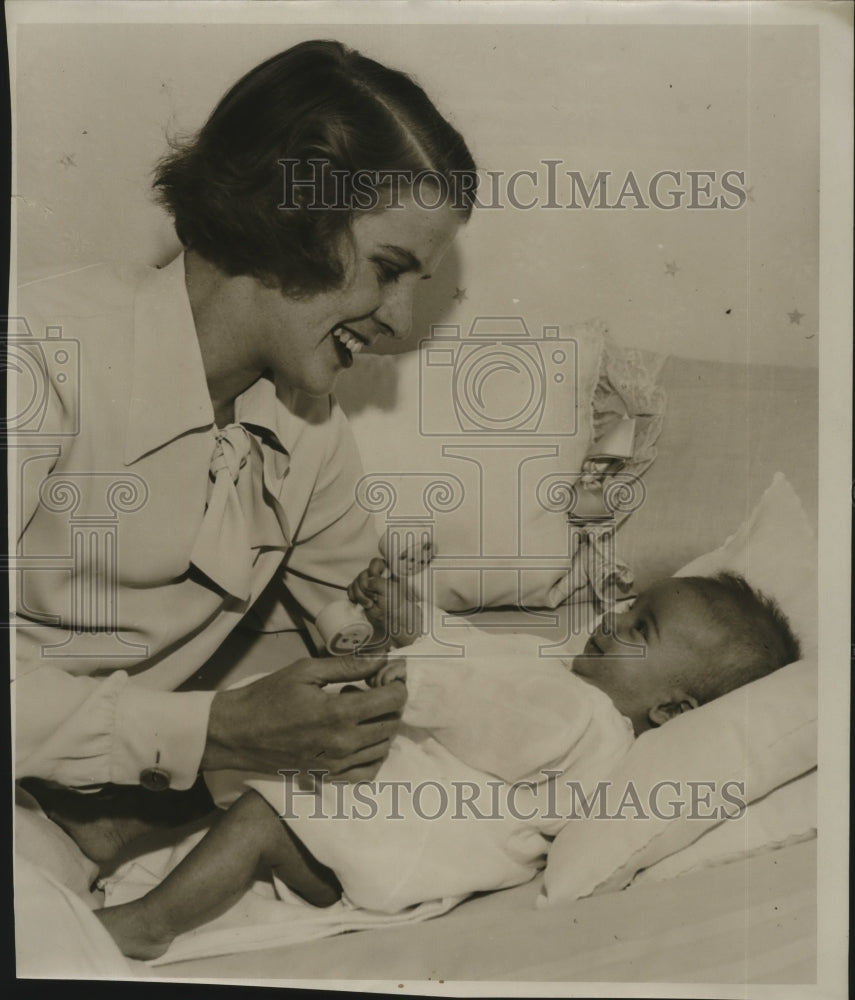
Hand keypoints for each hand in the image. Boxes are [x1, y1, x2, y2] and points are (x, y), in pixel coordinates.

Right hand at [203, 653, 405, 783]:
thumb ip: (348, 666)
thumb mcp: (307, 670)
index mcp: (340, 713)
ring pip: (383, 747)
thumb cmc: (269, 696)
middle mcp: (344, 743)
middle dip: (390, 702)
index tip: (388, 673)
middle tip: (371, 688)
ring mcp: (338, 765)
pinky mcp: (329, 777)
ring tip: (358, 711)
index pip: (392, 699)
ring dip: (381, 725)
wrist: (238, 732)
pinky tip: (358, 738)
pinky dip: (372, 754)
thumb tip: (383, 658)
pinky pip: (367, 771)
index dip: (396, 683)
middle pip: (391, 723)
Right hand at [347, 558, 421, 647]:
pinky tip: (359, 603)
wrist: (388, 619)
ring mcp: (366, 583)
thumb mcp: (389, 591)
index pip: (376, 562)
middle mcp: (375, 575)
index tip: (375, 579)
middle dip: (366, 589)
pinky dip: (354, 596)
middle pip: (363, 574)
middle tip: (374, 598)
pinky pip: (350, 588)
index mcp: (386, 571)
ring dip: (361, 596)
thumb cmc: (394, 604)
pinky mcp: (359, 590)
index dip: (373, 570)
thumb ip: (377, 583)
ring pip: (355, 582)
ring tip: (369, 604)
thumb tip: (367, 582)